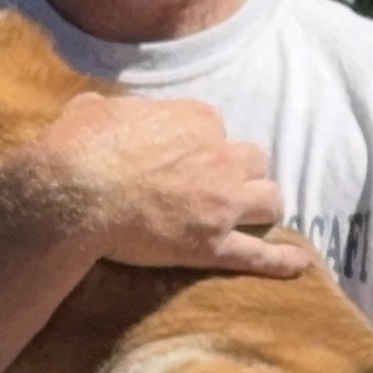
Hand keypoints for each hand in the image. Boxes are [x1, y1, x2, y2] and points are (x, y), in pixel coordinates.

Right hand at [0, 94, 310, 277]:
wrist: (73, 193)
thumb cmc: (78, 148)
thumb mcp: (90, 109)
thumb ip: (105, 108)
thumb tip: (90, 108)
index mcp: (196, 119)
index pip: (215, 128)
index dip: (199, 145)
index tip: (179, 158)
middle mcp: (219, 156)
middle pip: (254, 160)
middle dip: (241, 171)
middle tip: (221, 186)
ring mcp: (222, 203)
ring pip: (269, 200)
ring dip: (262, 206)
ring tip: (252, 216)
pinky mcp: (212, 245)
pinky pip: (259, 256)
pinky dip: (281, 261)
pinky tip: (300, 264)